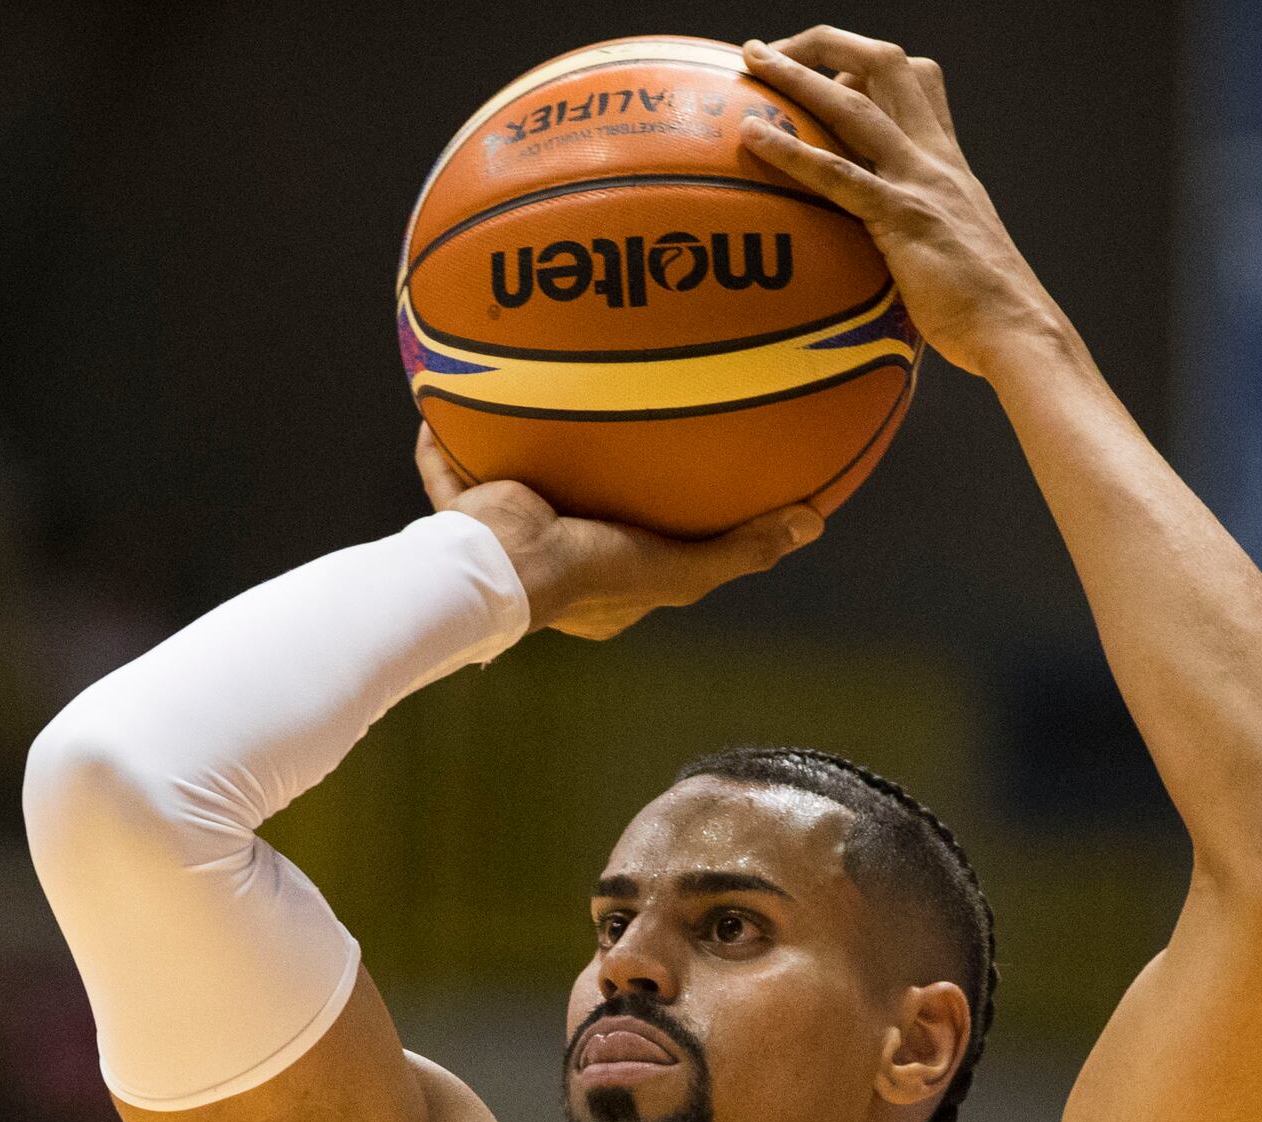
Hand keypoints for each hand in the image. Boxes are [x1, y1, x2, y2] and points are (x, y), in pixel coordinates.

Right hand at [414, 426, 819, 640]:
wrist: (502, 568)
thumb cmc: (591, 575)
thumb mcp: (680, 569)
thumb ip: (743, 550)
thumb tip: (814, 522)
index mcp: (597, 586)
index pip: (639, 553)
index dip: (661, 523)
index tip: (685, 483)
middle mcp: (550, 560)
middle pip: (579, 510)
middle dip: (593, 478)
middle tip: (617, 431)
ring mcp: (505, 535)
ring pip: (518, 485)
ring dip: (526, 449)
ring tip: (542, 398)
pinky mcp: (464, 511)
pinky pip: (451, 468)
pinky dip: (447, 441)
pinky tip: (454, 394)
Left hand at [739, 31, 1066, 378]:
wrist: (1017, 331)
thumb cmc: (980, 307)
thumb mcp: (948, 248)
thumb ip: (916, 229)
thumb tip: (880, 248)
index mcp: (946, 159)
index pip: (916, 80)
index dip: (866, 64)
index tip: (821, 73)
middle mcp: (934, 157)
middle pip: (886, 65)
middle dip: (826, 44)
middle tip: (768, 52)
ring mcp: (920, 182)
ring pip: (855, 104)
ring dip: (798, 76)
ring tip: (749, 63)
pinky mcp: (902, 219)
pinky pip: (839, 174)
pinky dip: (792, 149)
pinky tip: (752, 137)